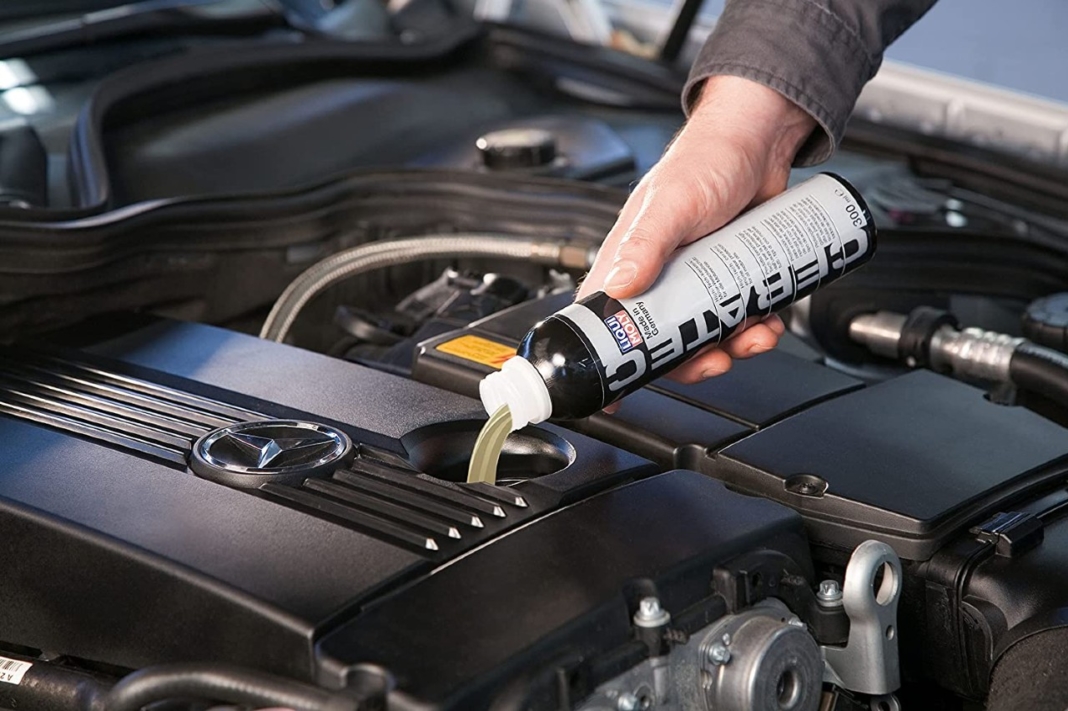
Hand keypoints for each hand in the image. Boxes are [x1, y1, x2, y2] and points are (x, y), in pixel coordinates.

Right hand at [578, 75, 815, 384]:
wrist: (764, 139)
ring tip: (752, 336)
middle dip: (689, 360)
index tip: (617, 395)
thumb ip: (644, 244)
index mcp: (628, 261)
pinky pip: (736, 317)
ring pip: (703, 333)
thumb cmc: (707, 158)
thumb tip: (618, 288)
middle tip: (712, 360)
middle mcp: (658, 274)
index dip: (609, 360)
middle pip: (662, 340)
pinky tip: (767, 320)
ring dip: (729, 346)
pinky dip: (753, 328)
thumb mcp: (672, 203)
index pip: (604, 320)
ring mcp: (697, 278)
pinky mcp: (729, 276)